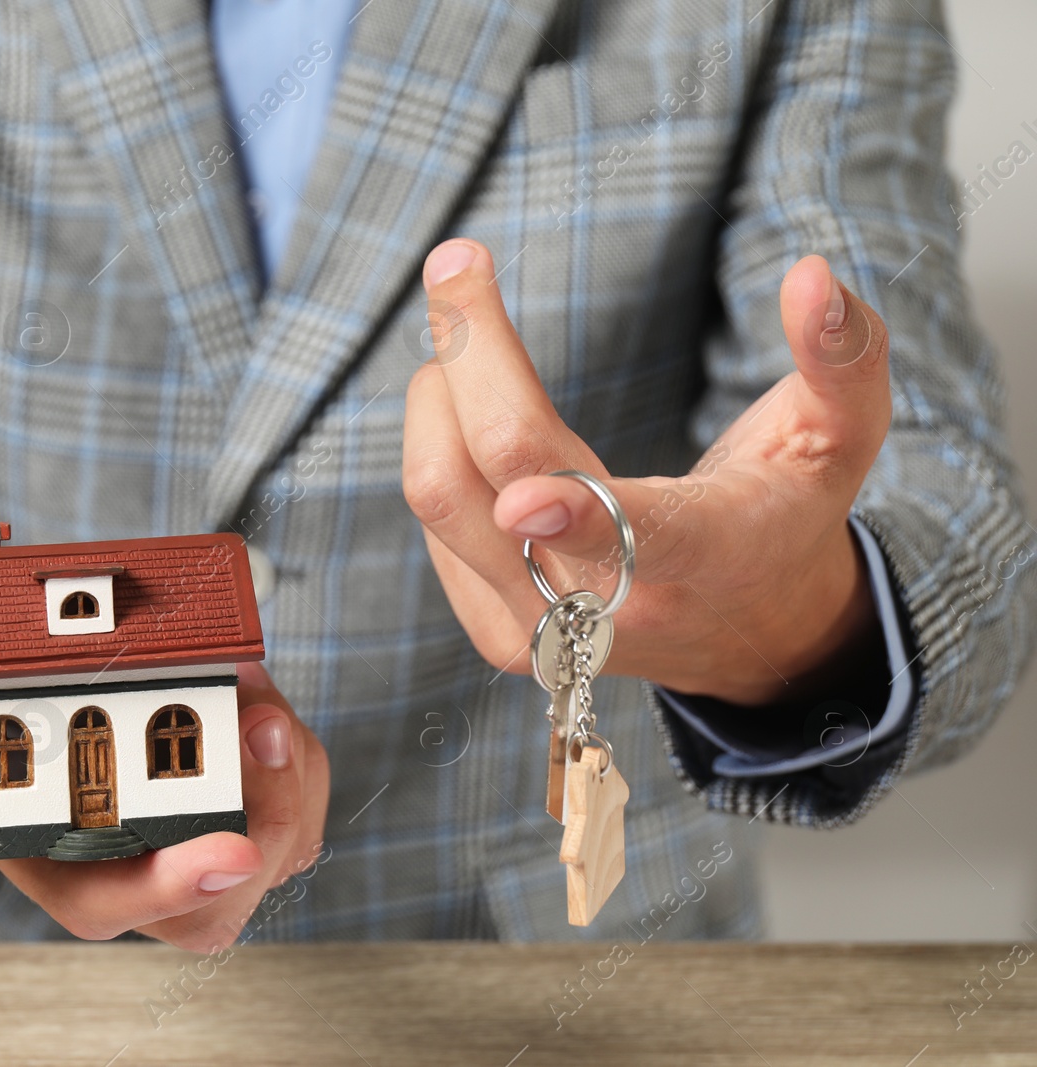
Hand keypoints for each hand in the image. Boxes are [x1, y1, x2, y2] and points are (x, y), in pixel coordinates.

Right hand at [0, 607, 328, 950]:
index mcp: (44, 857)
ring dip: (286, 777)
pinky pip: (288, 799)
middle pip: (217, 899)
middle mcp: (120, 863)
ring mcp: (178, 833)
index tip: (231, 851)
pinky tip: (260, 698)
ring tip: (257, 698)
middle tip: (262, 729)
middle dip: (263, 820)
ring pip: (273, 847)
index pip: (114, 904)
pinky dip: (291, 753)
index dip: (175, 887)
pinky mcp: (225, 794)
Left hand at [402, 239, 890, 705]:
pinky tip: (476, 428)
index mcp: (708, 555)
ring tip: (469, 353)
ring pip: (440, 496)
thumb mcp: (844, 437)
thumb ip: (843, 355)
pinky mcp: (495, 631)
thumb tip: (812, 277)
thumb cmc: (788, 513)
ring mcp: (543, 630)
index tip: (521, 493)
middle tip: (457, 265)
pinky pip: (430, 520)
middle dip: (465, 352)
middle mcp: (614, 609)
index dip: (572, 513)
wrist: (748, 635)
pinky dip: (439, 446)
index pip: (634, 537)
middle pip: (499, 475)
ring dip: (438, 397)